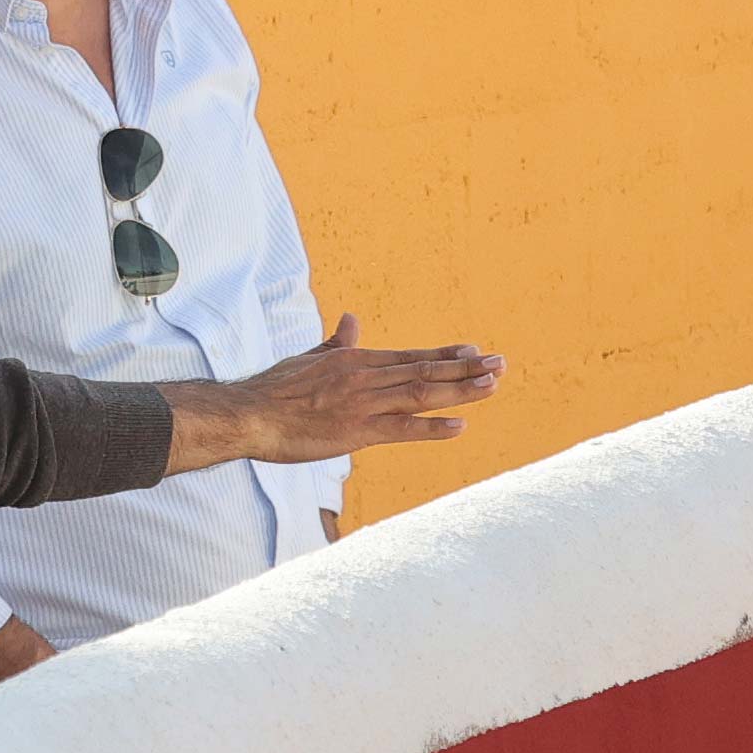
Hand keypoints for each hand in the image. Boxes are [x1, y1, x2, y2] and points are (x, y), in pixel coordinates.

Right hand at [169, 313, 505, 467]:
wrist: (250, 413)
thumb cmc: (275, 388)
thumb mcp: (310, 358)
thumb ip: (337, 343)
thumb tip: (352, 321)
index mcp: (357, 360)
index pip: (411, 355)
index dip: (446, 354)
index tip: (474, 351)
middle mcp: (366, 377)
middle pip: (426, 370)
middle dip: (467, 368)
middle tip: (501, 364)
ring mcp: (364, 404)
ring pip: (422, 393)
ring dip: (461, 389)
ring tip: (493, 385)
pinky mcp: (356, 432)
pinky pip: (402, 428)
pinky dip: (432, 427)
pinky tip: (460, 425)